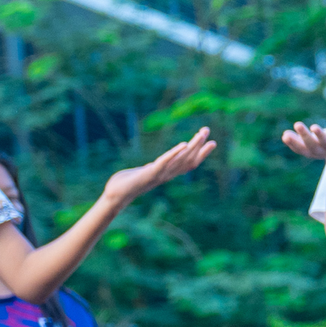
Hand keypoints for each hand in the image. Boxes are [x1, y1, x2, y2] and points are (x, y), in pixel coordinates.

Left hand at [99, 127, 216, 205]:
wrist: (113, 196)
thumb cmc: (125, 185)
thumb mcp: (142, 174)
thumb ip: (151, 169)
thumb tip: (154, 165)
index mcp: (165, 174)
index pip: (188, 164)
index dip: (201, 154)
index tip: (212, 142)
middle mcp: (165, 175)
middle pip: (187, 159)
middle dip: (199, 145)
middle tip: (206, 130)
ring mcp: (158, 175)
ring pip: (180, 160)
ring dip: (192, 146)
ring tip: (200, 133)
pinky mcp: (148, 174)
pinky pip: (164, 163)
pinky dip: (174, 154)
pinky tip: (183, 144)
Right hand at [281, 122, 325, 164]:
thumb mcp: (313, 142)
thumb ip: (300, 140)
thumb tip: (284, 135)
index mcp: (312, 152)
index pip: (301, 149)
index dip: (293, 143)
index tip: (285, 135)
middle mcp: (323, 152)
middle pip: (313, 146)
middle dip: (305, 136)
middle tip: (297, 124)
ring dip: (320, 136)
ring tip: (313, 127)